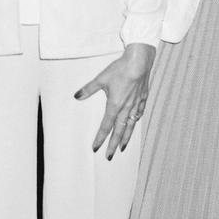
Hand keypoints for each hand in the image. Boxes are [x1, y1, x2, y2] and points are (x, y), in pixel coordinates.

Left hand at [74, 43, 155, 159]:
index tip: (95, 148)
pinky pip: (139, 114)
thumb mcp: (101, 79)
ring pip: (130, 126)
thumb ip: (88, 89)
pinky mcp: (143, 98)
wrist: (139, 62)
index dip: (100, 138)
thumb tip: (76, 96)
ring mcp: (136, 104)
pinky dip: (135, 121)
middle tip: (110, 157)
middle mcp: (126, 108)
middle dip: (113, 145)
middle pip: (119, 131)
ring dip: (125, 138)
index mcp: (114, 105)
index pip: (106, 126)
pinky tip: (134, 123)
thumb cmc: (120, 69)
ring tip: (122, 147)